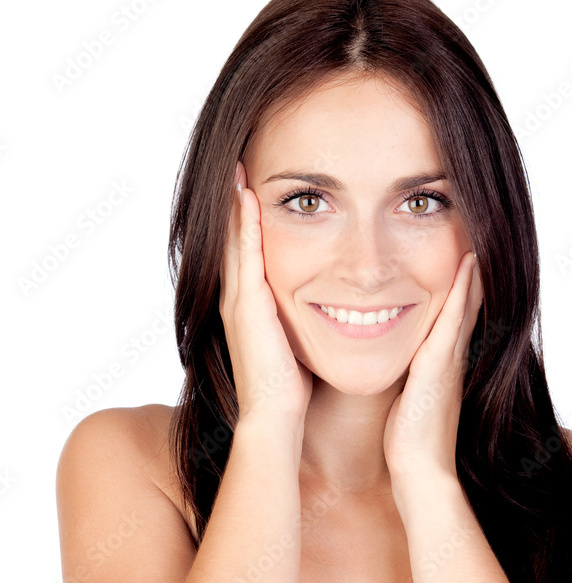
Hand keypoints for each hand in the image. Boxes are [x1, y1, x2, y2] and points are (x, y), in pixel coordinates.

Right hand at [219, 162, 312, 424]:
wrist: (276, 419)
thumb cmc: (291, 390)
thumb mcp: (295, 344)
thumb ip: (299, 322)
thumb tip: (328, 308)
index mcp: (251, 307)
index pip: (247, 252)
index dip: (246, 220)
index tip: (252, 187)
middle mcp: (238, 300)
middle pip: (233, 239)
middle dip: (233, 202)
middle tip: (235, 163)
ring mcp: (238, 302)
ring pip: (233, 240)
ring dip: (233, 203)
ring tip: (236, 167)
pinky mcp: (246, 307)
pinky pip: (245, 255)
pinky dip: (243, 224)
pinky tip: (246, 196)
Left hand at [383, 250, 480, 481]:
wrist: (420, 470)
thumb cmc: (409, 441)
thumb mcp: (409, 399)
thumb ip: (410, 379)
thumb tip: (401, 369)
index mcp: (444, 362)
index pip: (455, 315)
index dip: (460, 286)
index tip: (462, 256)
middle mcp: (453, 356)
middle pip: (468, 303)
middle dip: (472, 272)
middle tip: (477, 235)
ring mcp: (451, 359)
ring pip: (466, 305)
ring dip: (472, 271)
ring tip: (478, 236)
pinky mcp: (441, 365)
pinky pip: (453, 320)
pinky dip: (462, 291)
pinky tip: (467, 264)